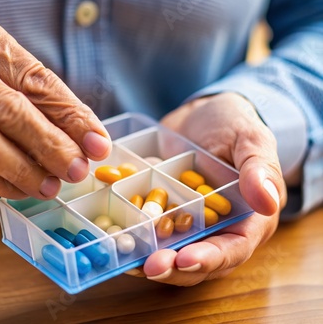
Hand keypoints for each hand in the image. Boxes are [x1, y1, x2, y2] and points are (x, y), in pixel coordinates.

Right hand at [0, 12, 110, 199]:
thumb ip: (28, 93)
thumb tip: (79, 134)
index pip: (35, 79)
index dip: (71, 115)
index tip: (97, 143)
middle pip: (9, 107)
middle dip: (51, 143)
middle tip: (78, 169)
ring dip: (21, 167)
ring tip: (50, 185)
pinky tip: (16, 189)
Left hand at [143, 92, 286, 285]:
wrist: (200, 114)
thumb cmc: (234, 124)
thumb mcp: (251, 140)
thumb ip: (259, 169)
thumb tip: (268, 202)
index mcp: (247, 220)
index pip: (232, 248)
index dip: (209, 258)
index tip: (185, 259)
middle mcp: (217, 229)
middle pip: (197, 261)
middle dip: (173, 267)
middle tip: (149, 266)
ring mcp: (186, 223)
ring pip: (169, 251)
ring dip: (148, 259)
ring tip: (127, 259)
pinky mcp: (162, 212)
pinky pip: (148, 229)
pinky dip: (133, 236)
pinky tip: (113, 237)